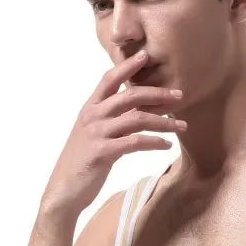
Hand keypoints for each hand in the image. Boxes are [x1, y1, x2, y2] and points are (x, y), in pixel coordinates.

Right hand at [42, 50, 186, 217]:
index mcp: (90, 109)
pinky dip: (154, 142)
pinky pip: (135, 142)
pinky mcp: (102, 153)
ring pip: (137, 118)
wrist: (64, 190)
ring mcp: (97, 134)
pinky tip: (166, 145)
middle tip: (179, 95)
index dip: (127, 66)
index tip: (145, 55)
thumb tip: (134, 111)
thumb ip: (110, 120)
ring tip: (182, 126)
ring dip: (163, 121)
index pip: (109, 79)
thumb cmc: (82, 163)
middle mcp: (93, 116)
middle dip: (157, 93)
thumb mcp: (93, 135)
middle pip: (130, 96)